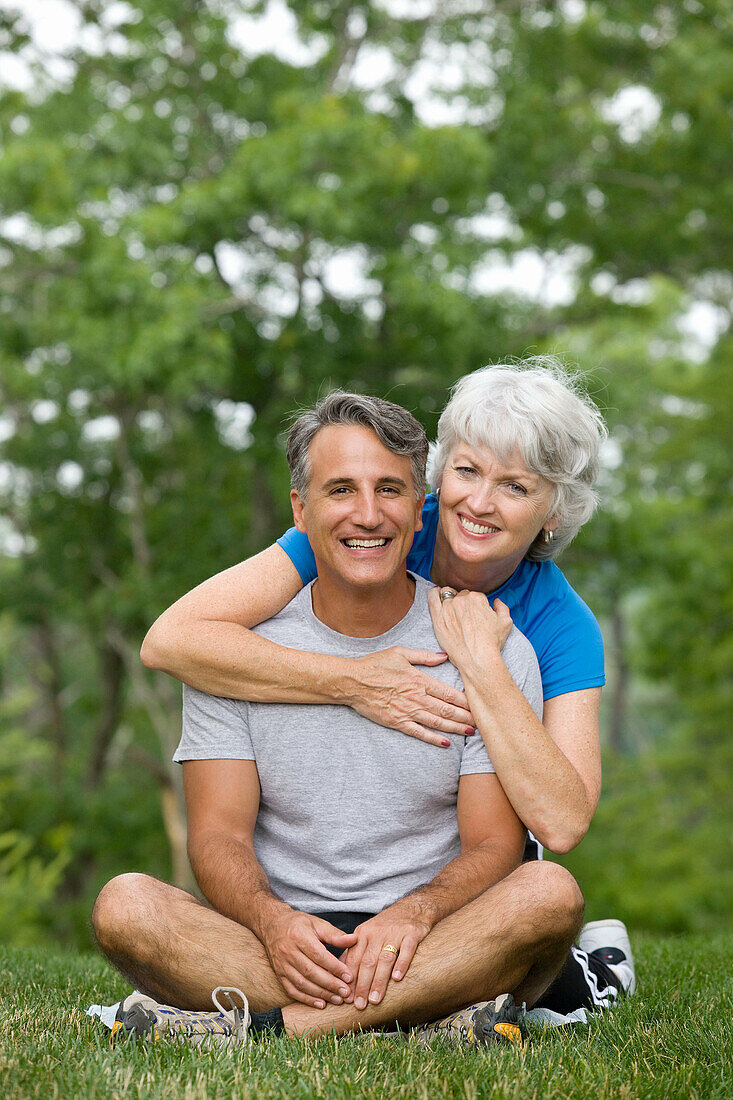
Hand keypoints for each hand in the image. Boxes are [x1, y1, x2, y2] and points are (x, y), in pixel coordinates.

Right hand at [261, 908, 356, 1008]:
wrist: (273, 926)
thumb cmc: (299, 924)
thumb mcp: (317, 923)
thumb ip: (335, 934)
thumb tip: (354, 940)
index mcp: (299, 936)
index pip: (319, 955)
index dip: (335, 967)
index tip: (349, 977)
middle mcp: (288, 951)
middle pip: (311, 971)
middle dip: (330, 984)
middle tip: (346, 992)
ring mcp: (282, 965)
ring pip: (302, 983)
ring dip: (321, 994)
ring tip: (337, 999)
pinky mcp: (279, 974)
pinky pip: (292, 990)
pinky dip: (307, 999)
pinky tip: (321, 1003)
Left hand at [340, 903, 432, 1008]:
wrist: (412, 908)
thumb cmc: (386, 926)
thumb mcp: (367, 934)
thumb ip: (354, 953)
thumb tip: (340, 977)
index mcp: (363, 934)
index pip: (354, 959)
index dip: (350, 980)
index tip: (347, 999)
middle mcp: (377, 933)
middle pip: (367, 961)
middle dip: (362, 985)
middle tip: (359, 1005)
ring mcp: (394, 933)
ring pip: (384, 959)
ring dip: (379, 981)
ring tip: (375, 999)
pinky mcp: (411, 933)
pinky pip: (406, 950)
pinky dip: (401, 964)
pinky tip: (397, 978)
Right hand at [346, 647, 474, 747]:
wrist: (352, 681)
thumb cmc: (375, 664)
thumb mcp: (400, 652)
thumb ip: (424, 656)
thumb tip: (444, 656)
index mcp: (419, 680)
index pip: (449, 692)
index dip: (466, 701)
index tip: (479, 704)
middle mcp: (417, 697)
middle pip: (447, 710)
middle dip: (466, 717)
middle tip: (482, 722)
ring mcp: (407, 711)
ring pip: (437, 722)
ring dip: (455, 728)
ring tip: (470, 732)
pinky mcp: (397, 722)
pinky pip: (419, 733)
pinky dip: (433, 738)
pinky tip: (446, 743)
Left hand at [428, 589, 512, 670]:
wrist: (477, 658)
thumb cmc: (491, 642)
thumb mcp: (506, 623)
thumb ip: (502, 607)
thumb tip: (496, 602)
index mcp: (477, 599)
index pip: (475, 596)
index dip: (477, 605)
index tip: (476, 615)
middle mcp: (461, 600)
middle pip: (461, 595)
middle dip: (464, 603)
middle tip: (465, 617)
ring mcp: (448, 608)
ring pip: (446, 594)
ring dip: (449, 597)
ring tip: (451, 606)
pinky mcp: (438, 618)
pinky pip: (432, 599)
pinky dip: (433, 594)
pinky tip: (435, 593)